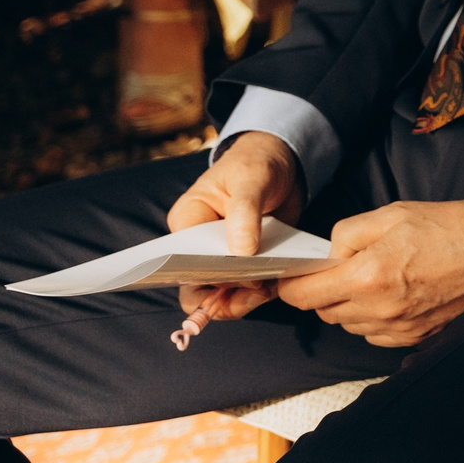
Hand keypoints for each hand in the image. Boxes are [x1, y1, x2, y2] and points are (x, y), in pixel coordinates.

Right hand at [168, 132, 303, 324]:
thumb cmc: (256, 164)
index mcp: (187, 222)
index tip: (235, 278)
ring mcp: (221, 258)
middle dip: (226, 296)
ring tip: (269, 287)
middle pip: (197, 288)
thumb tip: (241, 253)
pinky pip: (246, 291)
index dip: (205, 277)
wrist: (282, 164)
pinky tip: (278, 283)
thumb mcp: (251, 179)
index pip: (181, 261)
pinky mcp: (245, 265)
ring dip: (246, 299)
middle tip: (258, 289)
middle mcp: (198, 246)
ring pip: (221, 297)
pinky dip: (261, 293)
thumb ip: (244, 213)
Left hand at [274, 200, 463, 347]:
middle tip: (343, 268)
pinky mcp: (413, 338)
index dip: (291, 285)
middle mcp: (379, 309)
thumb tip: (330, 257)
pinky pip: (374, 334)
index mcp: (368, 275)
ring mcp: (397, 328)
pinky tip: (392, 295)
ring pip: (349, 325)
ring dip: (349, 305)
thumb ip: (347, 234)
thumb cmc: (449, 228)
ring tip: (375, 278)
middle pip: (324, 312)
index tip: (292, 277)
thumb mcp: (391, 214)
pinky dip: (373, 318)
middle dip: (324, 291)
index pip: (305, 295)